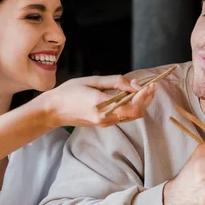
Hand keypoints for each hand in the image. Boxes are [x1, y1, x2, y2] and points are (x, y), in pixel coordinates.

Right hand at [41, 75, 156, 127]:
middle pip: (136, 113)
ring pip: (131, 116)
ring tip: (143, 88)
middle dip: (146, 99)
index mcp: (102, 106)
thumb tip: (134, 84)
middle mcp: (106, 118)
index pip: (133, 106)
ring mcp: (105, 122)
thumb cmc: (69, 92)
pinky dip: (131, 106)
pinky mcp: (103, 123)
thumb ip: (115, 82)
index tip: (150, 84)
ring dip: (140, 103)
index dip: (145, 96)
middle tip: (151, 85)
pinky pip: (123, 116)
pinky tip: (130, 95)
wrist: (53, 111)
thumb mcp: (92, 81)